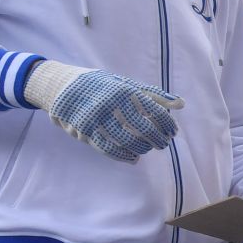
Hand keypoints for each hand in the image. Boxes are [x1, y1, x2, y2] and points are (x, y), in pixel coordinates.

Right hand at [21, 60, 182, 162]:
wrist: (60, 86)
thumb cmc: (99, 85)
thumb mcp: (125, 84)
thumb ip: (152, 95)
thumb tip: (181, 104)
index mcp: (124, 91)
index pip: (155, 111)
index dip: (167, 125)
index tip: (172, 132)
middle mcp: (112, 104)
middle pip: (144, 129)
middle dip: (158, 140)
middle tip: (162, 144)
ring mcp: (97, 119)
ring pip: (127, 141)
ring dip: (142, 149)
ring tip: (147, 149)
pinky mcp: (85, 131)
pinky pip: (109, 149)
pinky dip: (124, 156)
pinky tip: (134, 158)